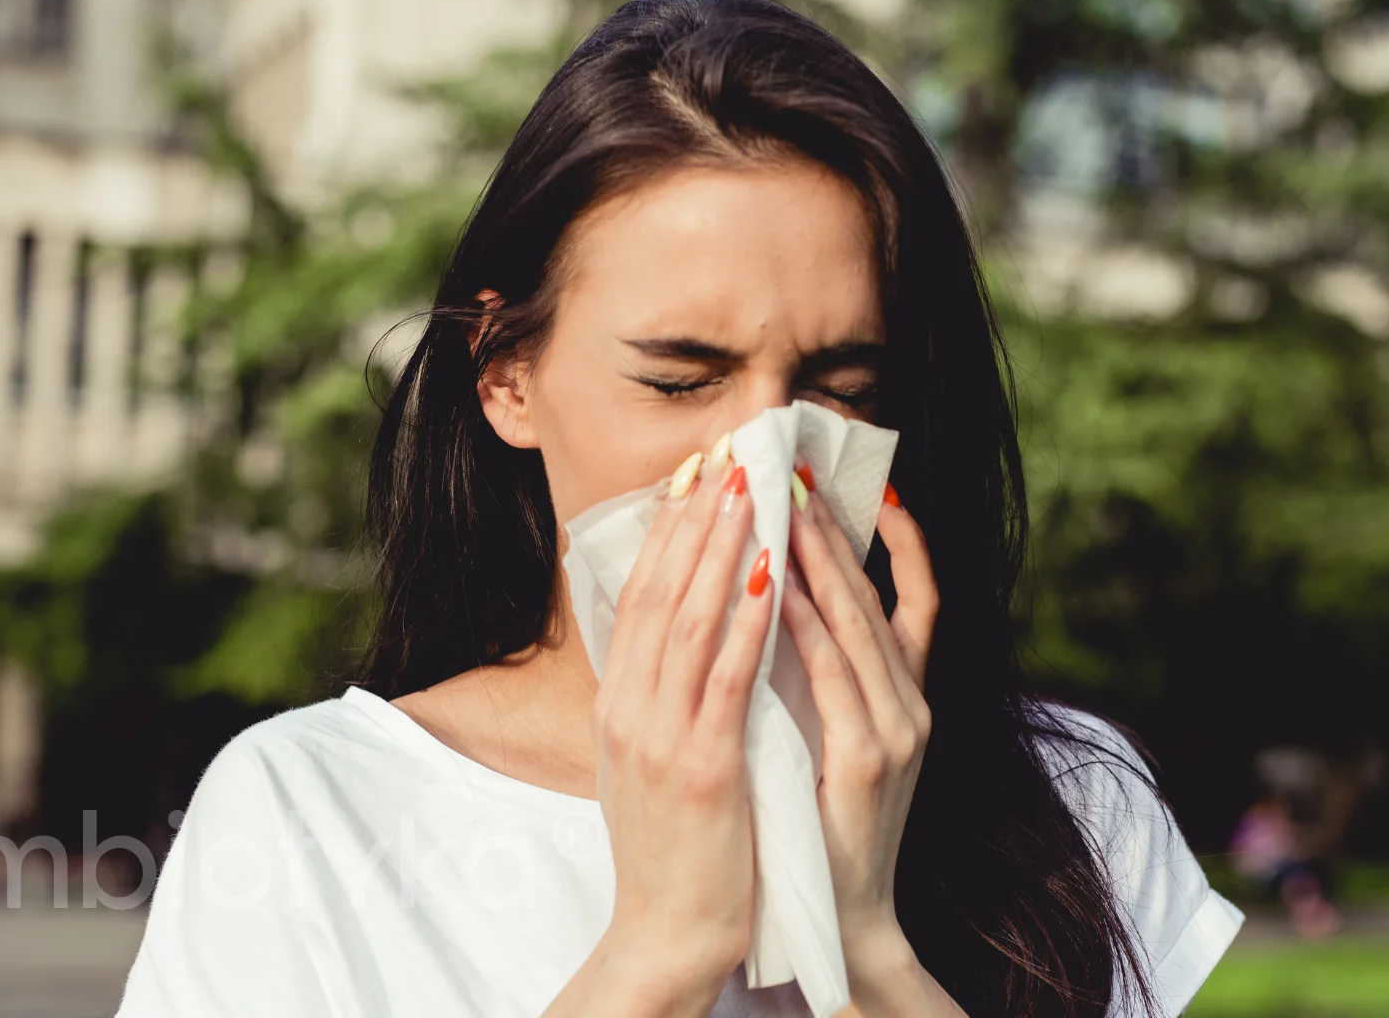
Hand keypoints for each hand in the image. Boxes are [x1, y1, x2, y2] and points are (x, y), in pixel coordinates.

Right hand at [580, 445, 775, 1007]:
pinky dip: (748, 619)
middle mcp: (628, 710)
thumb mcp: (644, 761)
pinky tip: (772, 574)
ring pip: (690, 620)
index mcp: (616, 705)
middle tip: (726, 453)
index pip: (637, 597)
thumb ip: (657, 698)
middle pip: (658, 592)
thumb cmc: (669, 849)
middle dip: (695, 518)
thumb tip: (676, 638)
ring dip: (722, 547)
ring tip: (749, 489)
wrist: (664, 935)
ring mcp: (660, 736)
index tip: (695, 476)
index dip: (666, 531)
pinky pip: (728, 676)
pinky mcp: (702, 766)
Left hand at [781, 478, 936, 975]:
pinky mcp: (870, 760)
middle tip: (800, 472)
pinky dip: (809, 626)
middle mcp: (914, 704)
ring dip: (823, 562)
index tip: (873, 485)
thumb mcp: (834, 731)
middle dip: (838, 531)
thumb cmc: (823, 816)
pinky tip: (780, 588)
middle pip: (880, 597)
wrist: (842, 911)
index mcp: (906, 696)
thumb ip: (826, 673)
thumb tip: (787, 597)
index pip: (917, 599)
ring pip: (861, 625)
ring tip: (789, 507)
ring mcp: (898, 731)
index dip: (903, 541)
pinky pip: (836, 677)